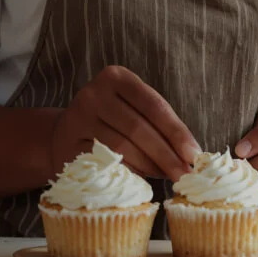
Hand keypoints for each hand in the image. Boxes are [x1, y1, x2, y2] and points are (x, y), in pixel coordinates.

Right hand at [49, 65, 200, 181]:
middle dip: (167, 155)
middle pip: (139, 128)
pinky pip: (105, 163)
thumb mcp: (132, 109)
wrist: (63, 135)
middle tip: (186, 175)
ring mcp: (77, 118)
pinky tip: (143, 180)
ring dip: (150, 166)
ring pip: (123, 148)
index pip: (153, 104)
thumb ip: (158, 123)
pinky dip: (128, 173)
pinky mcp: (67, 145)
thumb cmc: (110, 121)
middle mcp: (94, 93)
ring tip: (167, 176)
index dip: (176, 131)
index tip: (194, 154)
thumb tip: (191, 153)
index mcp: (115, 77)